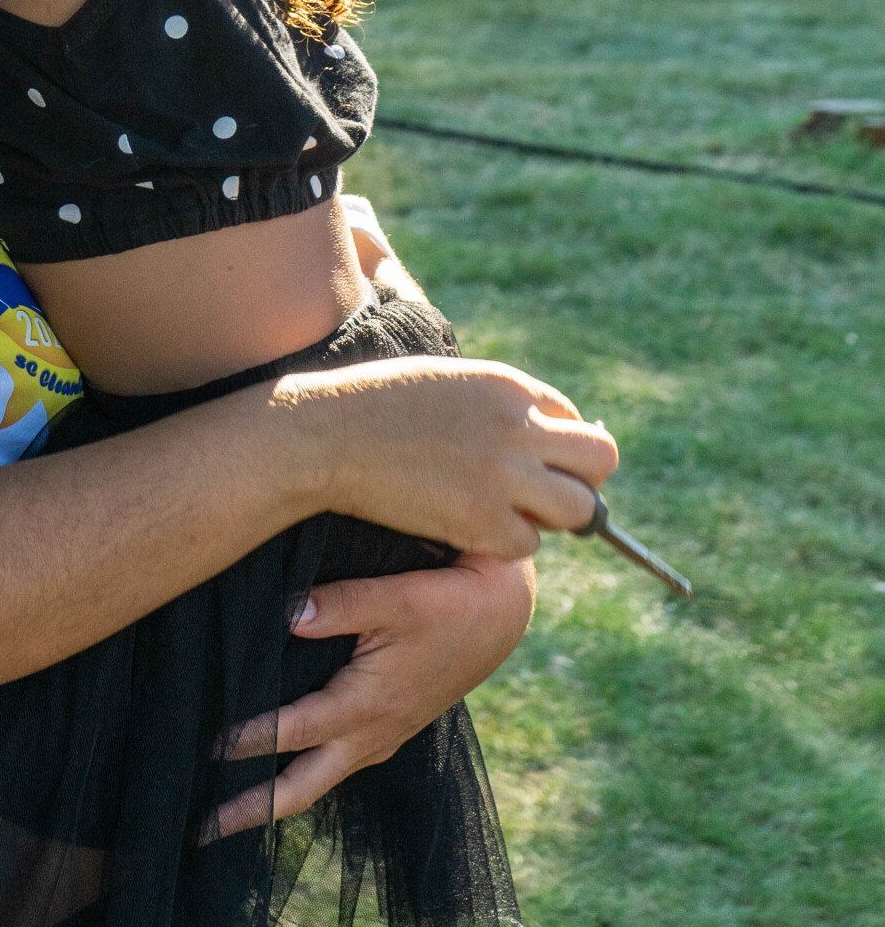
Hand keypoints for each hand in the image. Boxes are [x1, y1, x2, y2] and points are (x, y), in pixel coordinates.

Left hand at [210, 553, 534, 834]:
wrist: (500, 616)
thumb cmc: (447, 603)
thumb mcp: (395, 596)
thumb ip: (338, 605)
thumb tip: (287, 615)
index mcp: (369, 705)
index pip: (296, 732)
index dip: (251, 741)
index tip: (208, 749)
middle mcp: (373, 735)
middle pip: (303, 788)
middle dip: (253, 810)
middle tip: (202, 831)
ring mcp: (382, 739)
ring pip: (319, 783)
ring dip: (275, 800)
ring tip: (230, 812)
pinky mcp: (388, 730)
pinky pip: (337, 767)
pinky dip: (303, 778)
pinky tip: (280, 774)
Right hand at [278, 354, 616, 561]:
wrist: (325, 435)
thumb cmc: (374, 404)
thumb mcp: (447, 381)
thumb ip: (497, 403)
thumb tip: (538, 430)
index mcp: (509, 386)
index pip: (574, 418)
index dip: (558, 445)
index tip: (535, 463)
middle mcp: (519, 428)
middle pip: (601, 460)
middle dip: (582, 481)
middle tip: (544, 496)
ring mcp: (504, 476)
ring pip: (578, 511)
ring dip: (551, 517)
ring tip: (507, 514)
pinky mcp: (482, 521)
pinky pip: (526, 544)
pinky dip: (504, 541)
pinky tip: (467, 525)